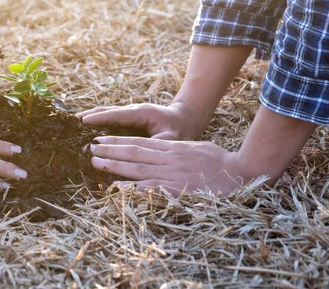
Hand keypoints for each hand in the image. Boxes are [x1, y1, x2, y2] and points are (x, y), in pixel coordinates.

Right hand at [78, 101, 200, 139]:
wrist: (184, 119)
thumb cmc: (179, 129)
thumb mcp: (173, 137)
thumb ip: (160, 143)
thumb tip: (148, 151)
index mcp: (140, 113)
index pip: (115, 114)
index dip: (98, 118)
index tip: (82, 121)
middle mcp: (130, 110)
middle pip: (104, 111)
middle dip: (87, 116)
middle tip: (68, 122)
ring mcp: (126, 112)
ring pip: (103, 112)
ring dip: (87, 117)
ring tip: (70, 123)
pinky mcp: (125, 118)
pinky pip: (106, 117)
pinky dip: (94, 120)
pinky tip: (82, 126)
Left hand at [89, 136, 246, 195]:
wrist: (241, 172)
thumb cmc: (219, 161)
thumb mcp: (195, 147)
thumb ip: (175, 148)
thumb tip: (162, 148)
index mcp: (172, 147)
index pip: (138, 142)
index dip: (117, 141)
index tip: (99, 139)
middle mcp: (168, 158)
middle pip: (132, 152)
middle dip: (108, 150)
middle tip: (87, 148)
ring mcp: (171, 173)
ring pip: (136, 168)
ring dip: (114, 165)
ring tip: (94, 162)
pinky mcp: (177, 189)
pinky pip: (149, 189)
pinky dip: (131, 189)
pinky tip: (115, 189)